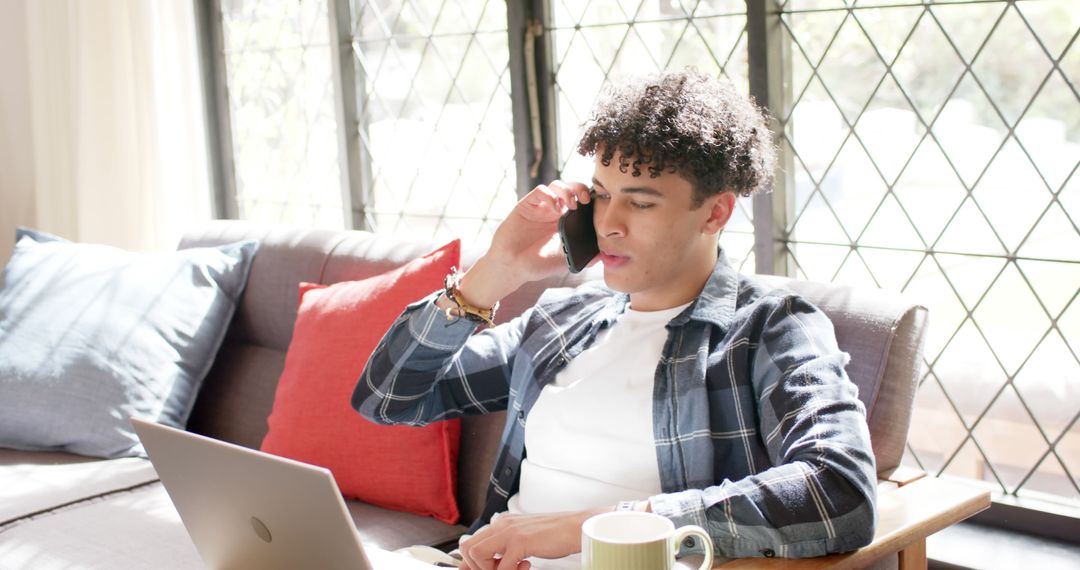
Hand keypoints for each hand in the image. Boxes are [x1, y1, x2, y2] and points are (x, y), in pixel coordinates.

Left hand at [457, 508, 605, 569]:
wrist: (576, 526)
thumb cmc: (555, 534)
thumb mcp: (524, 540)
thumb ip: (506, 548)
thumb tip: (491, 564)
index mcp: (501, 523)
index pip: (470, 543)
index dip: (470, 563)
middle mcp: (501, 525)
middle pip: (467, 548)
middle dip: (478, 567)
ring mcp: (509, 532)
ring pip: (477, 555)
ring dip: (490, 569)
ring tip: (512, 569)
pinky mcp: (520, 541)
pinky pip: (503, 566)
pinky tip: (526, 566)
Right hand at [486, 180, 591, 282]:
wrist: (513, 267)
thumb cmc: (538, 264)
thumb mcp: (566, 261)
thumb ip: (584, 257)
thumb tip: (604, 254)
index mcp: (565, 221)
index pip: (580, 200)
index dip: (589, 197)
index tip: (596, 204)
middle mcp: (554, 211)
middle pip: (570, 188)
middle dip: (580, 189)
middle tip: (585, 200)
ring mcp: (540, 207)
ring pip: (556, 185)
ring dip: (567, 190)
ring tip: (571, 204)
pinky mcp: (526, 205)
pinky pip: (540, 191)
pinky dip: (550, 195)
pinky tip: (555, 208)